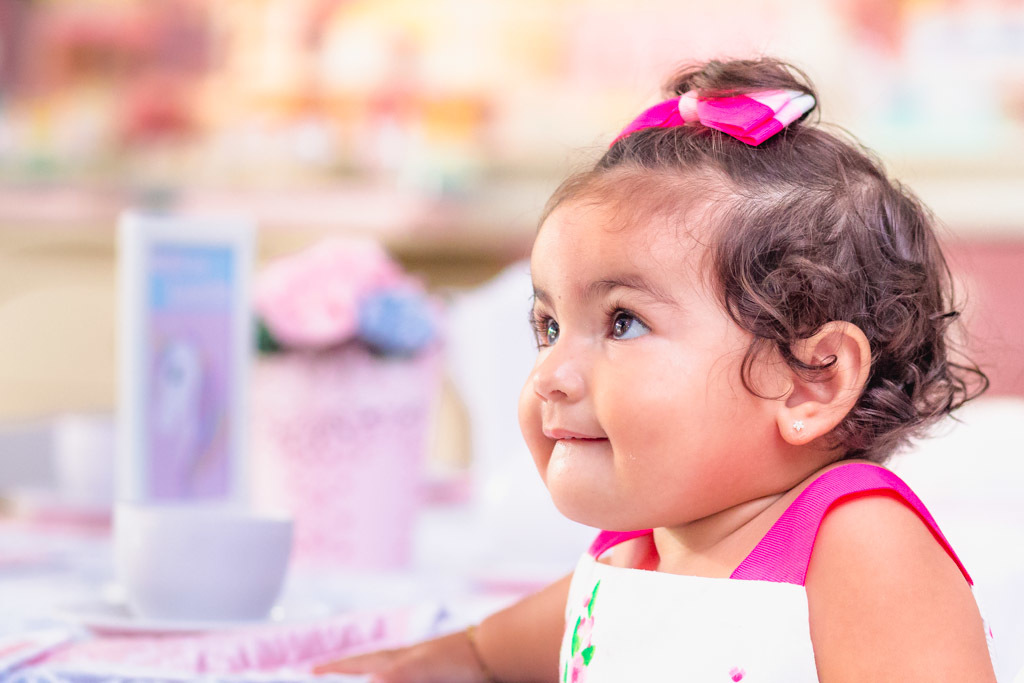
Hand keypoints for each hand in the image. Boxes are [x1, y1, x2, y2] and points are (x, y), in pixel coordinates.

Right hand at [312, 629, 490, 682]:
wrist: (499, 655)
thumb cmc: (459, 658)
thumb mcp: (419, 668)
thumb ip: (393, 676)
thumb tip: (367, 682)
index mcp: (396, 659)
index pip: (357, 664)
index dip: (335, 669)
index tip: (311, 671)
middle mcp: (407, 662)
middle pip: (371, 667)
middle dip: (350, 672)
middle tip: (328, 676)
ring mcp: (424, 670)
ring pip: (392, 673)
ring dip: (375, 675)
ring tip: (361, 678)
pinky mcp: (441, 677)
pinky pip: (412, 677)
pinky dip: (399, 676)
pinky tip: (406, 680)